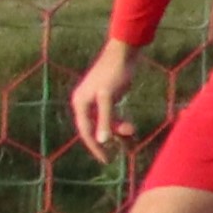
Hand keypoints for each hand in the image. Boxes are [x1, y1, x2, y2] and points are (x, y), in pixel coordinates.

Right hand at [68, 41, 142, 156]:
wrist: (124, 53)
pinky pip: (111, 116)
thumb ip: (104, 120)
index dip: (95, 147)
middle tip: (126, 144)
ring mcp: (95, 100)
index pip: (86, 131)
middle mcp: (85, 103)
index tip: (106, 160)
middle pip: (95, 128)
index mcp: (81, 103)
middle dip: (111, 137)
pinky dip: (119, 123)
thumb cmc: (115, 74)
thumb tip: (101, 142)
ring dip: (118, 130)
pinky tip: (129, 127)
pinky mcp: (106, 97)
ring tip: (132, 131)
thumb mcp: (108, 98)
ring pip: (105, 123)